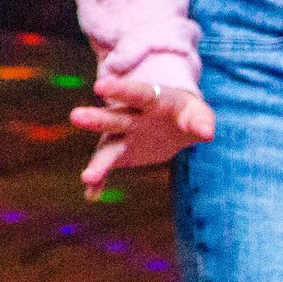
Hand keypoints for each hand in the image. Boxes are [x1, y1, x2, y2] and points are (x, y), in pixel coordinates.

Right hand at [72, 78, 214, 185]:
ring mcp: (123, 136)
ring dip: (97, 162)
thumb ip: (201, 120)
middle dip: (96, 119)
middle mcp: (130, 117)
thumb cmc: (186, 113)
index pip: (135, 93)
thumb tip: (206, 133)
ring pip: (108, 147)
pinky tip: (92, 195)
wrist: (172, 123)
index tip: (101, 86)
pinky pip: (108, 168)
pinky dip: (99, 182)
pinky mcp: (121, 154)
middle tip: (76, 116)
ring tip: (87, 178)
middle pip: (113, 117)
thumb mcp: (197, 113)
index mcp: (149, 100)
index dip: (119, 90)